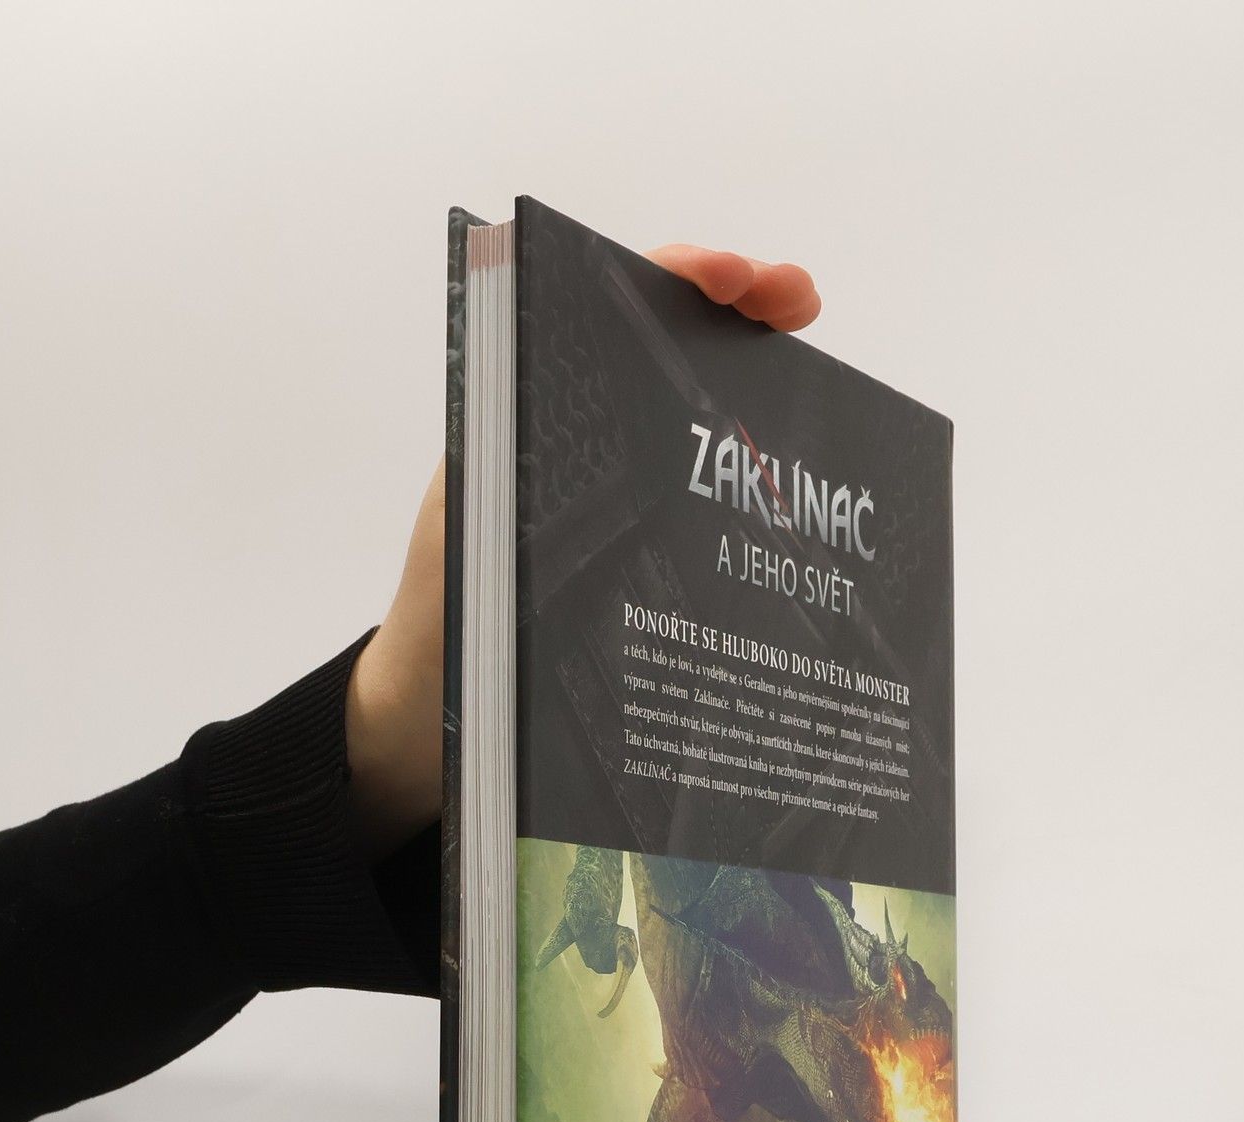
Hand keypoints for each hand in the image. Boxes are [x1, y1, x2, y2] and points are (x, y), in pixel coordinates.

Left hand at [345, 245, 821, 851]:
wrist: (424, 721)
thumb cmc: (439, 638)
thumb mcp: (477, 551)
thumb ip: (526, 493)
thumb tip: (617, 441)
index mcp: (520, 421)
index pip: (604, 313)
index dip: (676, 279)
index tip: (737, 280)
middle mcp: (562, 444)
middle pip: (661, 347)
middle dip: (737, 310)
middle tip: (801, 302)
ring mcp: (596, 492)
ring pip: (688, 417)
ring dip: (755, 394)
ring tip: (818, 392)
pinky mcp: (618, 545)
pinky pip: (690, 492)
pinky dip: (744, 478)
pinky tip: (796, 493)